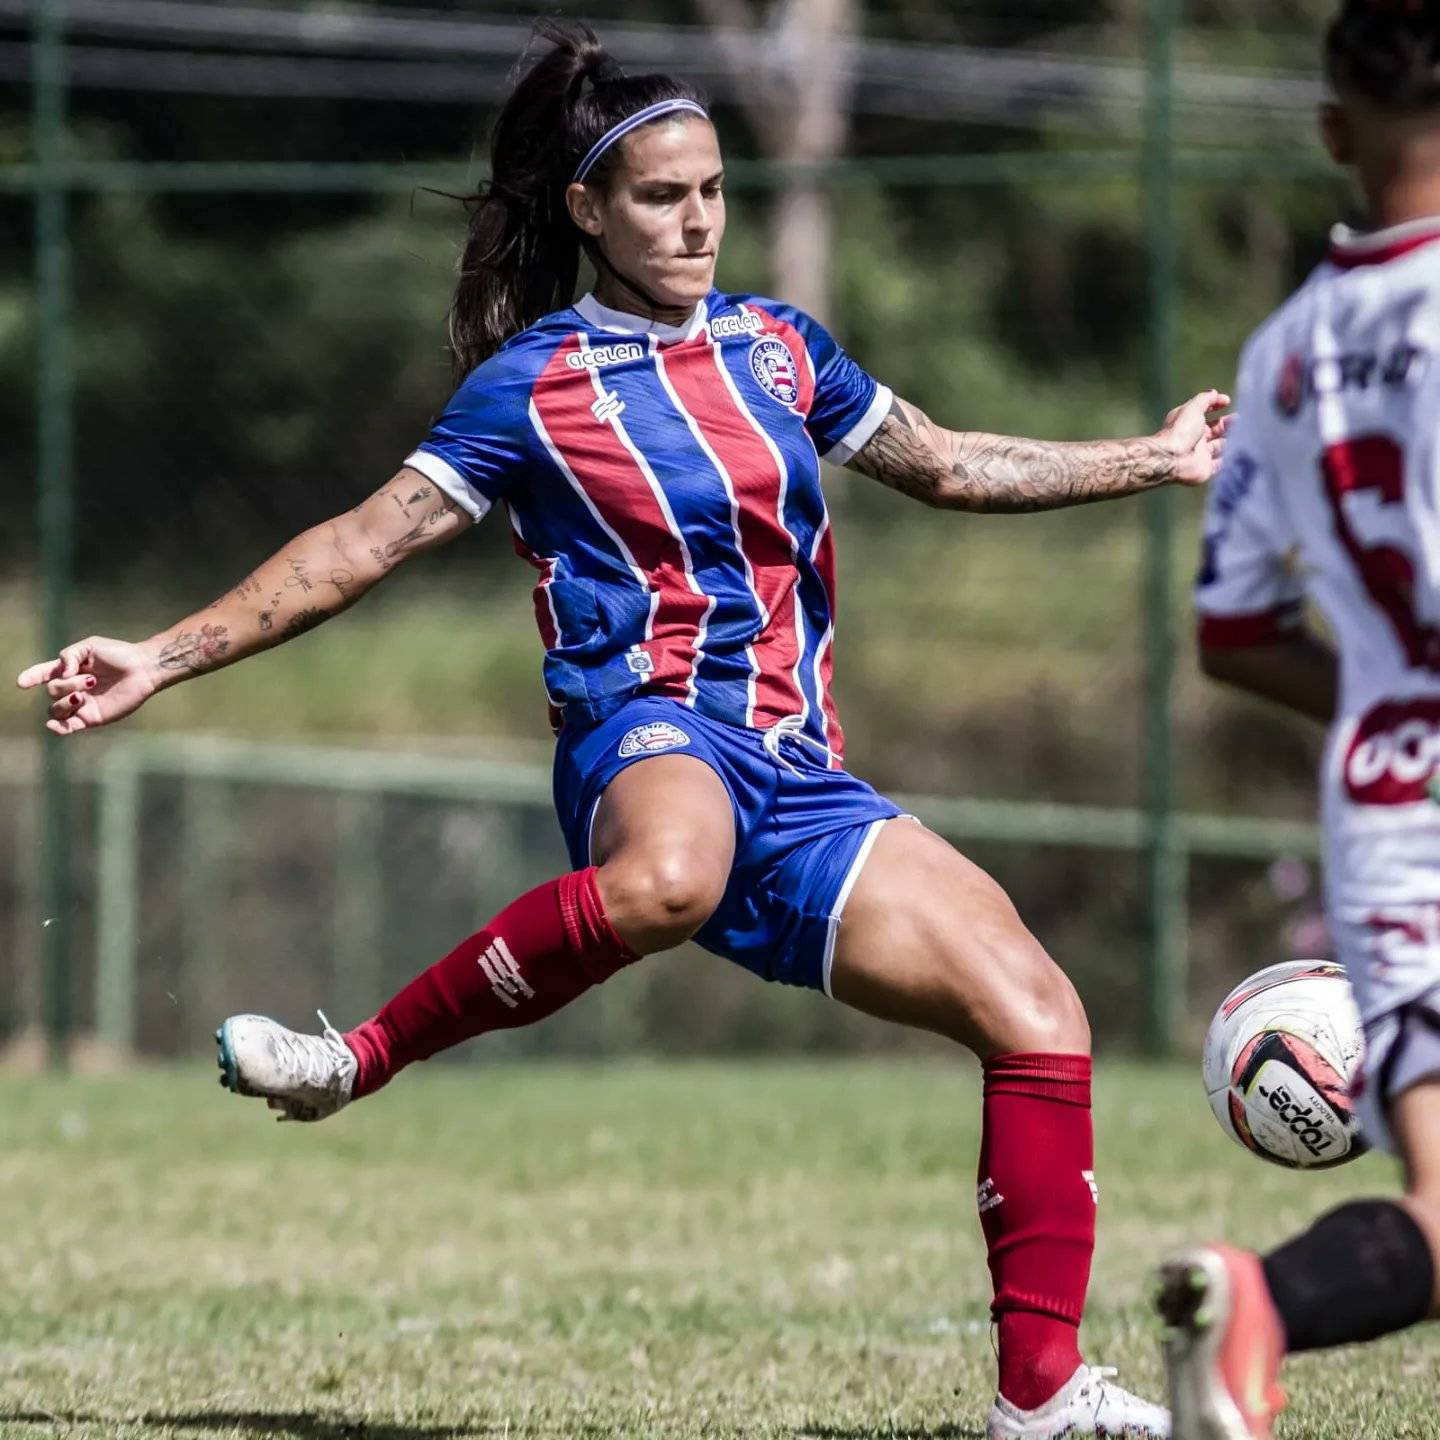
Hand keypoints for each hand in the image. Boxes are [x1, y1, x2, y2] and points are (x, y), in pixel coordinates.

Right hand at [16, 636, 159, 736]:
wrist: (143, 669)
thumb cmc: (119, 654)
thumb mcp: (90, 647)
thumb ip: (69, 655)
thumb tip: (60, 674)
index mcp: (69, 670)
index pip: (43, 674)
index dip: (31, 677)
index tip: (22, 683)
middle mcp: (72, 688)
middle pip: (53, 691)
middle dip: (67, 685)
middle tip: (90, 680)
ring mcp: (81, 704)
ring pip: (56, 709)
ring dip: (65, 702)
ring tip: (83, 696)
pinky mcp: (91, 718)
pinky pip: (68, 727)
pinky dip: (58, 728)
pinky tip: (56, 725)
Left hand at [1157, 390, 1232, 487]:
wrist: (1172, 459)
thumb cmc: (1181, 430)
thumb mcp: (1193, 408)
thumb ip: (1205, 399)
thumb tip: (1215, 393)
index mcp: (1190, 422)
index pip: (1205, 412)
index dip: (1216, 405)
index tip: (1227, 401)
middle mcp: (1196, 438)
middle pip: (1215, 429)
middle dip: (1228, 423)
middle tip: (1239, 418)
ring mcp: (1201, 454)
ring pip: (1220, 446)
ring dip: (1231, 439)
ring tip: (1243, 432)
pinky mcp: (1206, 469)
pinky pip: (1221, 463)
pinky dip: (1229, 458)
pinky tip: (1240, 450)